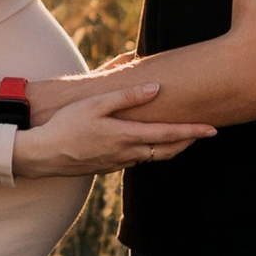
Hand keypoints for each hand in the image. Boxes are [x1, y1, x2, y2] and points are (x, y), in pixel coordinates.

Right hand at [14, 83, 216, 178]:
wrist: (43, 154)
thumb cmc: (66, 125)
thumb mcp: (95, 104)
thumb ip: (127, 96)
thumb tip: (156, 88)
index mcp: (127, 136)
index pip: (169, 135)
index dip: (193, 132)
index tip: (213, 130)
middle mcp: (127, 154)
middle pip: (167, 150)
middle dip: (188, 142)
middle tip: (204, 133)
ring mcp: (118, 163)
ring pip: (153, 158)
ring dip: (170, 148)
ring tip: (182, 137)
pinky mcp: (108, 167)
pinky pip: (137, 161)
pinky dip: (150, 152)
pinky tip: (147, 144)